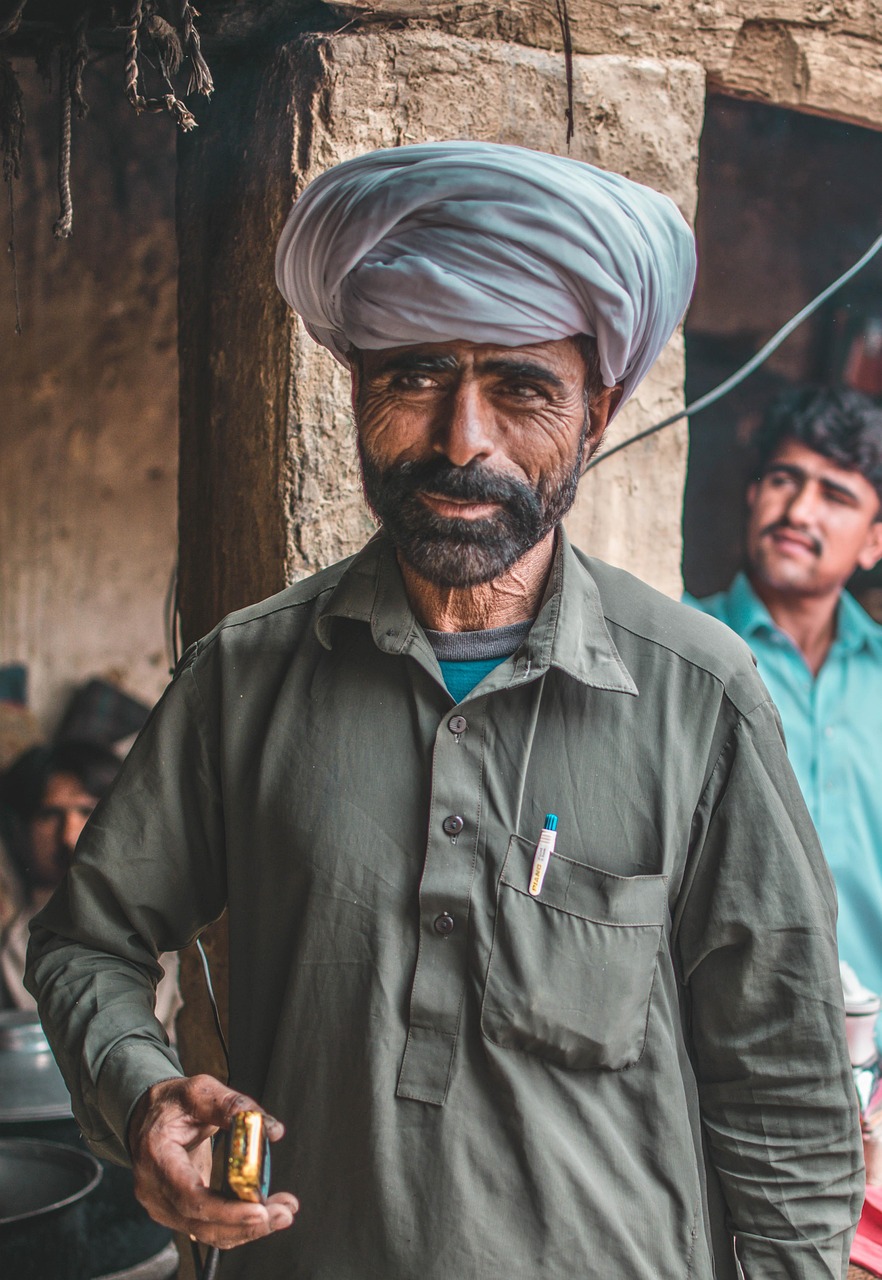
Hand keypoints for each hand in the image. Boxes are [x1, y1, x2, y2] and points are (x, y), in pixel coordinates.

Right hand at [127, 1074, 298, 1247]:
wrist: (148, 1117)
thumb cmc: (172, 1103)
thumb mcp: (200, 1092)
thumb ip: (233, 1106)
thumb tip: (272, 1129)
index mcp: (157, 1158)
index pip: (189, 1196)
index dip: (225, 1210)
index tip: (258, 1210)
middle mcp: (155, 1191)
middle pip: (201, 1222)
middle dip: (246, 1224)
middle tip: (284, 1213)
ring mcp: (164, 1206)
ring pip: (208, 1232)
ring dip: (248, 1228)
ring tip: (283, 1212)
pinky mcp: (177, 1212)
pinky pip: (209, 1228)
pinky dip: (238, 1226)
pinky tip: (265, 1214)